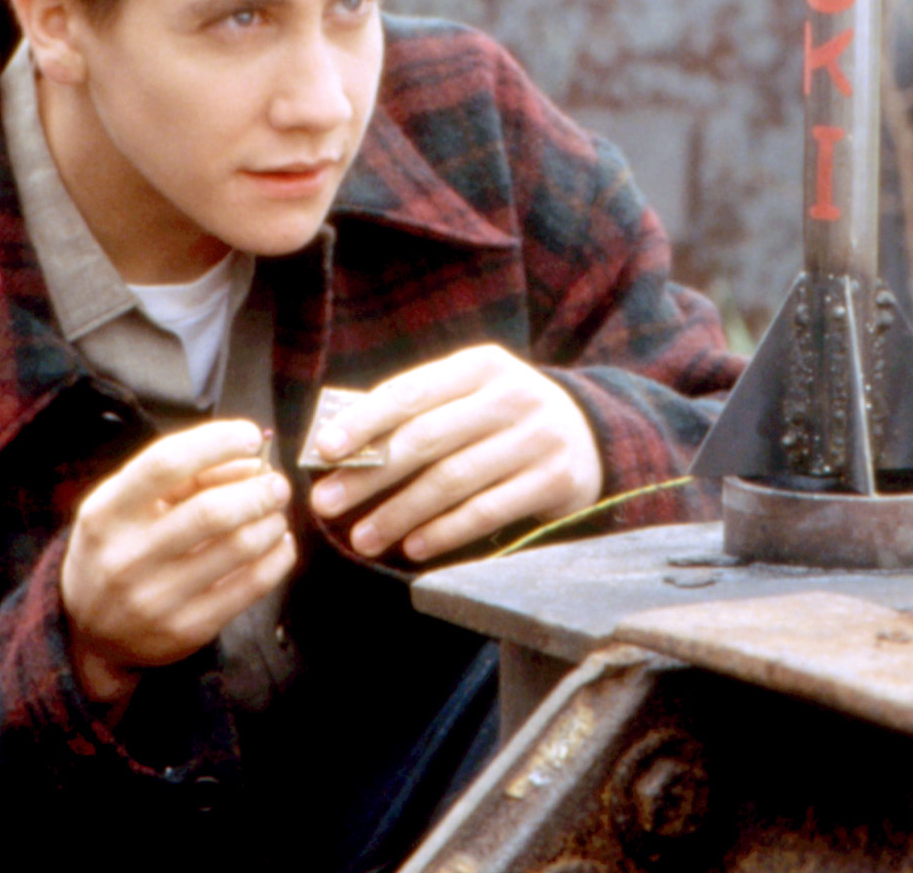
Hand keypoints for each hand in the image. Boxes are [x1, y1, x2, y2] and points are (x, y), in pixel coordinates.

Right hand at [60, 420, 295, 705]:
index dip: (216, 443)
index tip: (249, 437)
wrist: (89, 632)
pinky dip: (277, 557)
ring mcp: (156, 599)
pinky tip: (278, 544)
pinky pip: (251, 586)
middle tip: (276, 483)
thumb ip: (183, 477)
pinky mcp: (187, 630)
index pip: (165, 463)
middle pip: (211, 511)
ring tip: (275, 513)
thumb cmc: (117, 549)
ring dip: (271, 522)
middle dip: (258, 490)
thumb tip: (250, 462)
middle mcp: (126, 558)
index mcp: (106, 514)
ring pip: (239, 547)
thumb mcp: (126, 505)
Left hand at [305, 345, 602, 563]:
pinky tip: (413, 547)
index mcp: (481, 365)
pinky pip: (488, 511)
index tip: (323, 450)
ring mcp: (538, 437)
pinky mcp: (555, 479)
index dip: (364, 420)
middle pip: (427, 438)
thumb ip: (416, 413)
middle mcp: (512, 395)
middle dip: (370, 475)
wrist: (589, 438)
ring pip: (453, 479)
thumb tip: (337, 449)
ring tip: (362, 537)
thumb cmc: (503, 420)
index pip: (411, 391)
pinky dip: (445, 532)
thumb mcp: (470, 396)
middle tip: (327, 504)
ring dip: (400, 512)